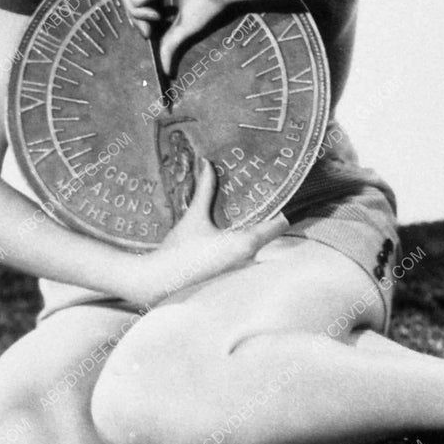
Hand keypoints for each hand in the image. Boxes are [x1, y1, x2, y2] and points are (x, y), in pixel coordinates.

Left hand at [118, 0, 236, 72]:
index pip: (140, 2)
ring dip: (136, 12)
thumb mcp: (186, 27)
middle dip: (135, 19)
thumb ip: (171, 44)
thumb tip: (167, 73)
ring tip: (155, 20)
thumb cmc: (214, 3)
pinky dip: (137, 1)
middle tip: (148, 34)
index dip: (140, 20)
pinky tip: (155, 7)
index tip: (150, 36)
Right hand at [152, 159, 289, 296]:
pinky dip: (246, 237)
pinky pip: (248, 251)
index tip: (281, 190)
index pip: (280, 224)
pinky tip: (233, 225)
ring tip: (249, 204)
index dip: (284, 206)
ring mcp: (241, 267)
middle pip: (272, 232)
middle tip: (263, 191)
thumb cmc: (180, 250)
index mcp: (246, 243)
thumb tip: (207, 162)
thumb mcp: (194, 216)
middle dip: (269, 213)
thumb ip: (205, 189)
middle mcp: (249, 257)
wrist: (160, 280)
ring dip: (257, 226)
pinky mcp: (231, 272)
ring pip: (260, 243)